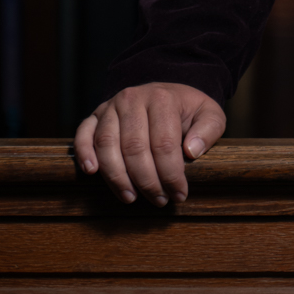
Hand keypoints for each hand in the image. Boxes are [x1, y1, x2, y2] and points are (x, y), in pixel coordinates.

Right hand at [74, 82, 225, 206]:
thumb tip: (191, 151)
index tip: (179, 194)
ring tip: (131, 197)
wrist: (166, 92)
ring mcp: (111, 106)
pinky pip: (83, 133)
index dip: (171, 174)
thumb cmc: (187, 109)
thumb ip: (209, 129)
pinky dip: (84, 152)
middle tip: (159, 201)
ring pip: (107, 144)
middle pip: (134, 147)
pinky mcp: (96, 115)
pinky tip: (92, 172)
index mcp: (162, 98)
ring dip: (117, 176)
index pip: (163, 143)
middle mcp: (132, 99)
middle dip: (147, 181)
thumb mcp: (209, 113)